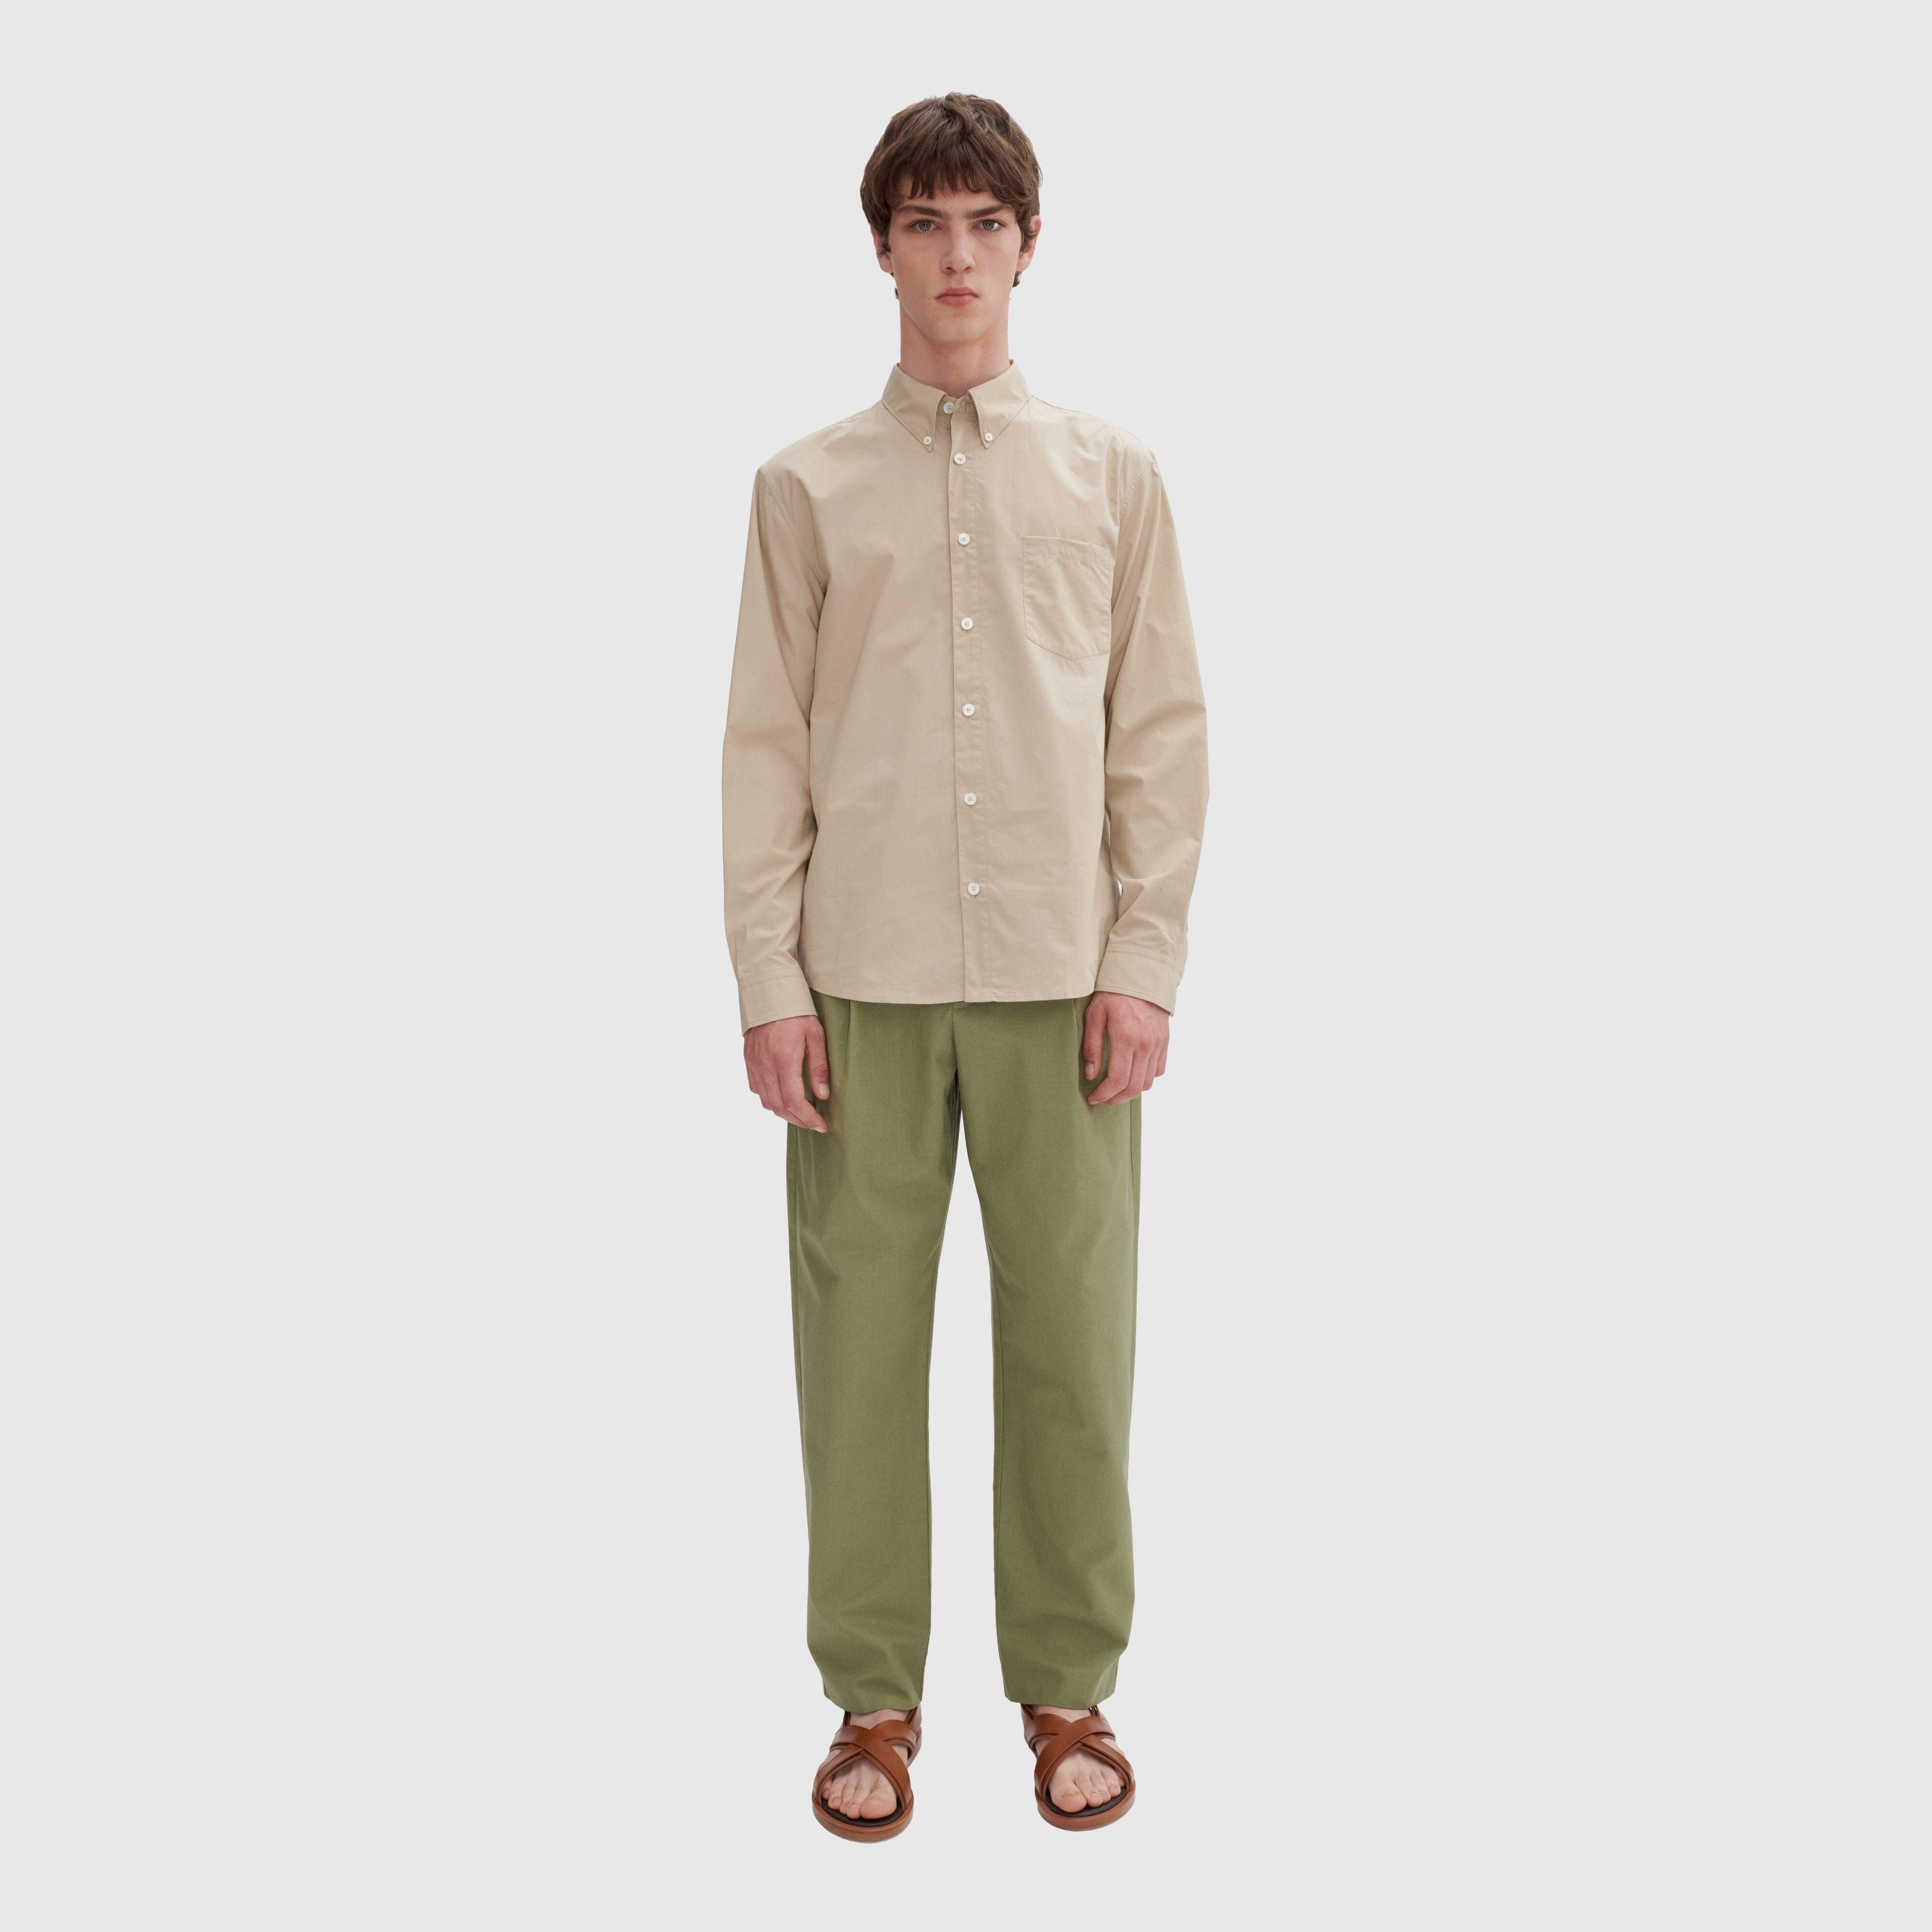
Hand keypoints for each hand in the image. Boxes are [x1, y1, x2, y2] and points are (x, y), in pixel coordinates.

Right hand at [744, 1014, 831, 1131]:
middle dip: (798, 1120)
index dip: (808, 1118)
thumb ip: (819, 1067)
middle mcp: (765, 1065)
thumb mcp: (816, 1035)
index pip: (794, 1101)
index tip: (821, 1125)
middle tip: (814, 1123)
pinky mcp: (748, 1060)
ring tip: (801, 1113)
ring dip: (784, 1112)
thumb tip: (823, 1095)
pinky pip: (757, 1089)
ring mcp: (754, 1064)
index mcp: (784, 1059)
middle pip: (779, 1107)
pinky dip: (770, 1099)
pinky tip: (783, 1096)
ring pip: (766, 1101)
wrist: (769, 992)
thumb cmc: (797, 1011)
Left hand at [1082, 992, 1169, 1104]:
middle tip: (1103, 1098)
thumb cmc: (1113, 994)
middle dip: (1116, 1099)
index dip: (1105, 1094)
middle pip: (1134, 1087)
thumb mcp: (1095, 1015)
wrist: (1141, 976)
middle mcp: (1145, 1045)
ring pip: (1147, 1082)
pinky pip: (1159, 1070)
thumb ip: (1092, 1047)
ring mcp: (1158, 1044)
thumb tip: (1091, 1075)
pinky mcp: (1164, 1041)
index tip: (1093, 1097)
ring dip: (1131, 1092)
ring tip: (1116, 1089)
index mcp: (1126, 1039)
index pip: (1118, 1080)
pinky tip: (1133, 1074)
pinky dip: (1146, 1078)